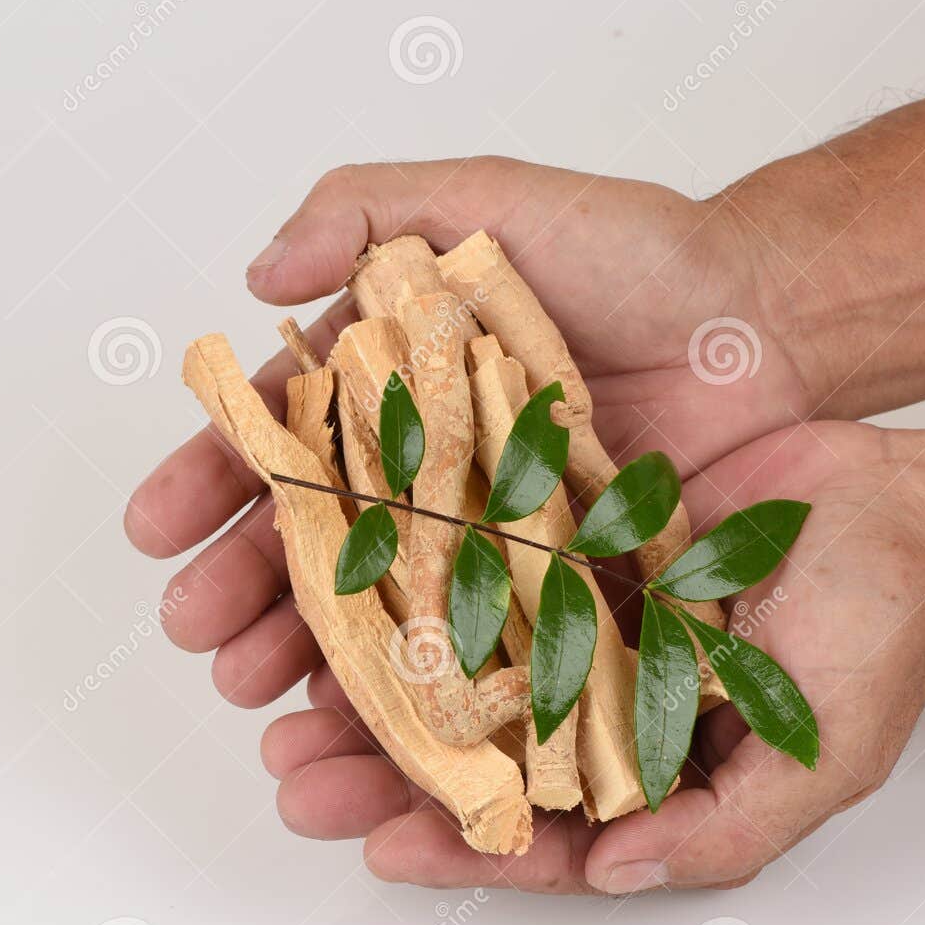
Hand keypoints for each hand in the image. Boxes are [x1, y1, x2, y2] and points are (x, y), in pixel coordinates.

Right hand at [124, 157, 816, 708]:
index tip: (155, 531)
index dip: (212, 483)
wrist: (769, 318)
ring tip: (267, 703)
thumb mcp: (495, 200)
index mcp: (397, 381)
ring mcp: (495, 535)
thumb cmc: (640, 252)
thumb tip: (256, 268)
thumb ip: (373, 210)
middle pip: (321, 540)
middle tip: (204, 643)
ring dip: (319, 660)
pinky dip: (434, 690)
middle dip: (251, 593)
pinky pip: (487, 648)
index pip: (282, 438)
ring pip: (389, 609)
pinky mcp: (562, 586)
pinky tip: (384, 724)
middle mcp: (434, 468)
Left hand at [258, 421, 924, 891]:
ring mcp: (591, 616)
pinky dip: (429, 568)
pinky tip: (362, 569)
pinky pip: (493, 556)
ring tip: (287, 687)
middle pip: (479, 747)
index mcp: (658, 771)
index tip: (381, 846)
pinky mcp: (584, 535)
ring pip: (467, 654)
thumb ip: (723, 830)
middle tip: (294, 771)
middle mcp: (610, 698)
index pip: (544, 829)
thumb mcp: (820, 759)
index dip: (462, 846)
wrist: (915, 510)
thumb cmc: (885, 638)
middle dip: (383, 766)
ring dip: (382, 676)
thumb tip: (615, 873)